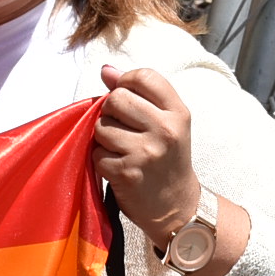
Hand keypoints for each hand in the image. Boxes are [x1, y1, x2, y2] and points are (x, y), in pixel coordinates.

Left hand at [94, 65, 199, 239]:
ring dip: (104, 138)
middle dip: (111, 112)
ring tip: (121, 149)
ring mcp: (146, 152)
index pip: (144, 77)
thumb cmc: (167, 158)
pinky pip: (96, 153)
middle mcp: (165, 130)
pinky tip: (118, 167)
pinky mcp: (126, 173)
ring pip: (102, 126)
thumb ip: (138, 94)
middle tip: (122, 128)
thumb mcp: (165, 123)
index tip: (126, 96)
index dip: (125, 82)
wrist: (177, 206)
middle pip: (116, 99)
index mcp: (178, 112)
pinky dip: (101, 161)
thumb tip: (106, 69)